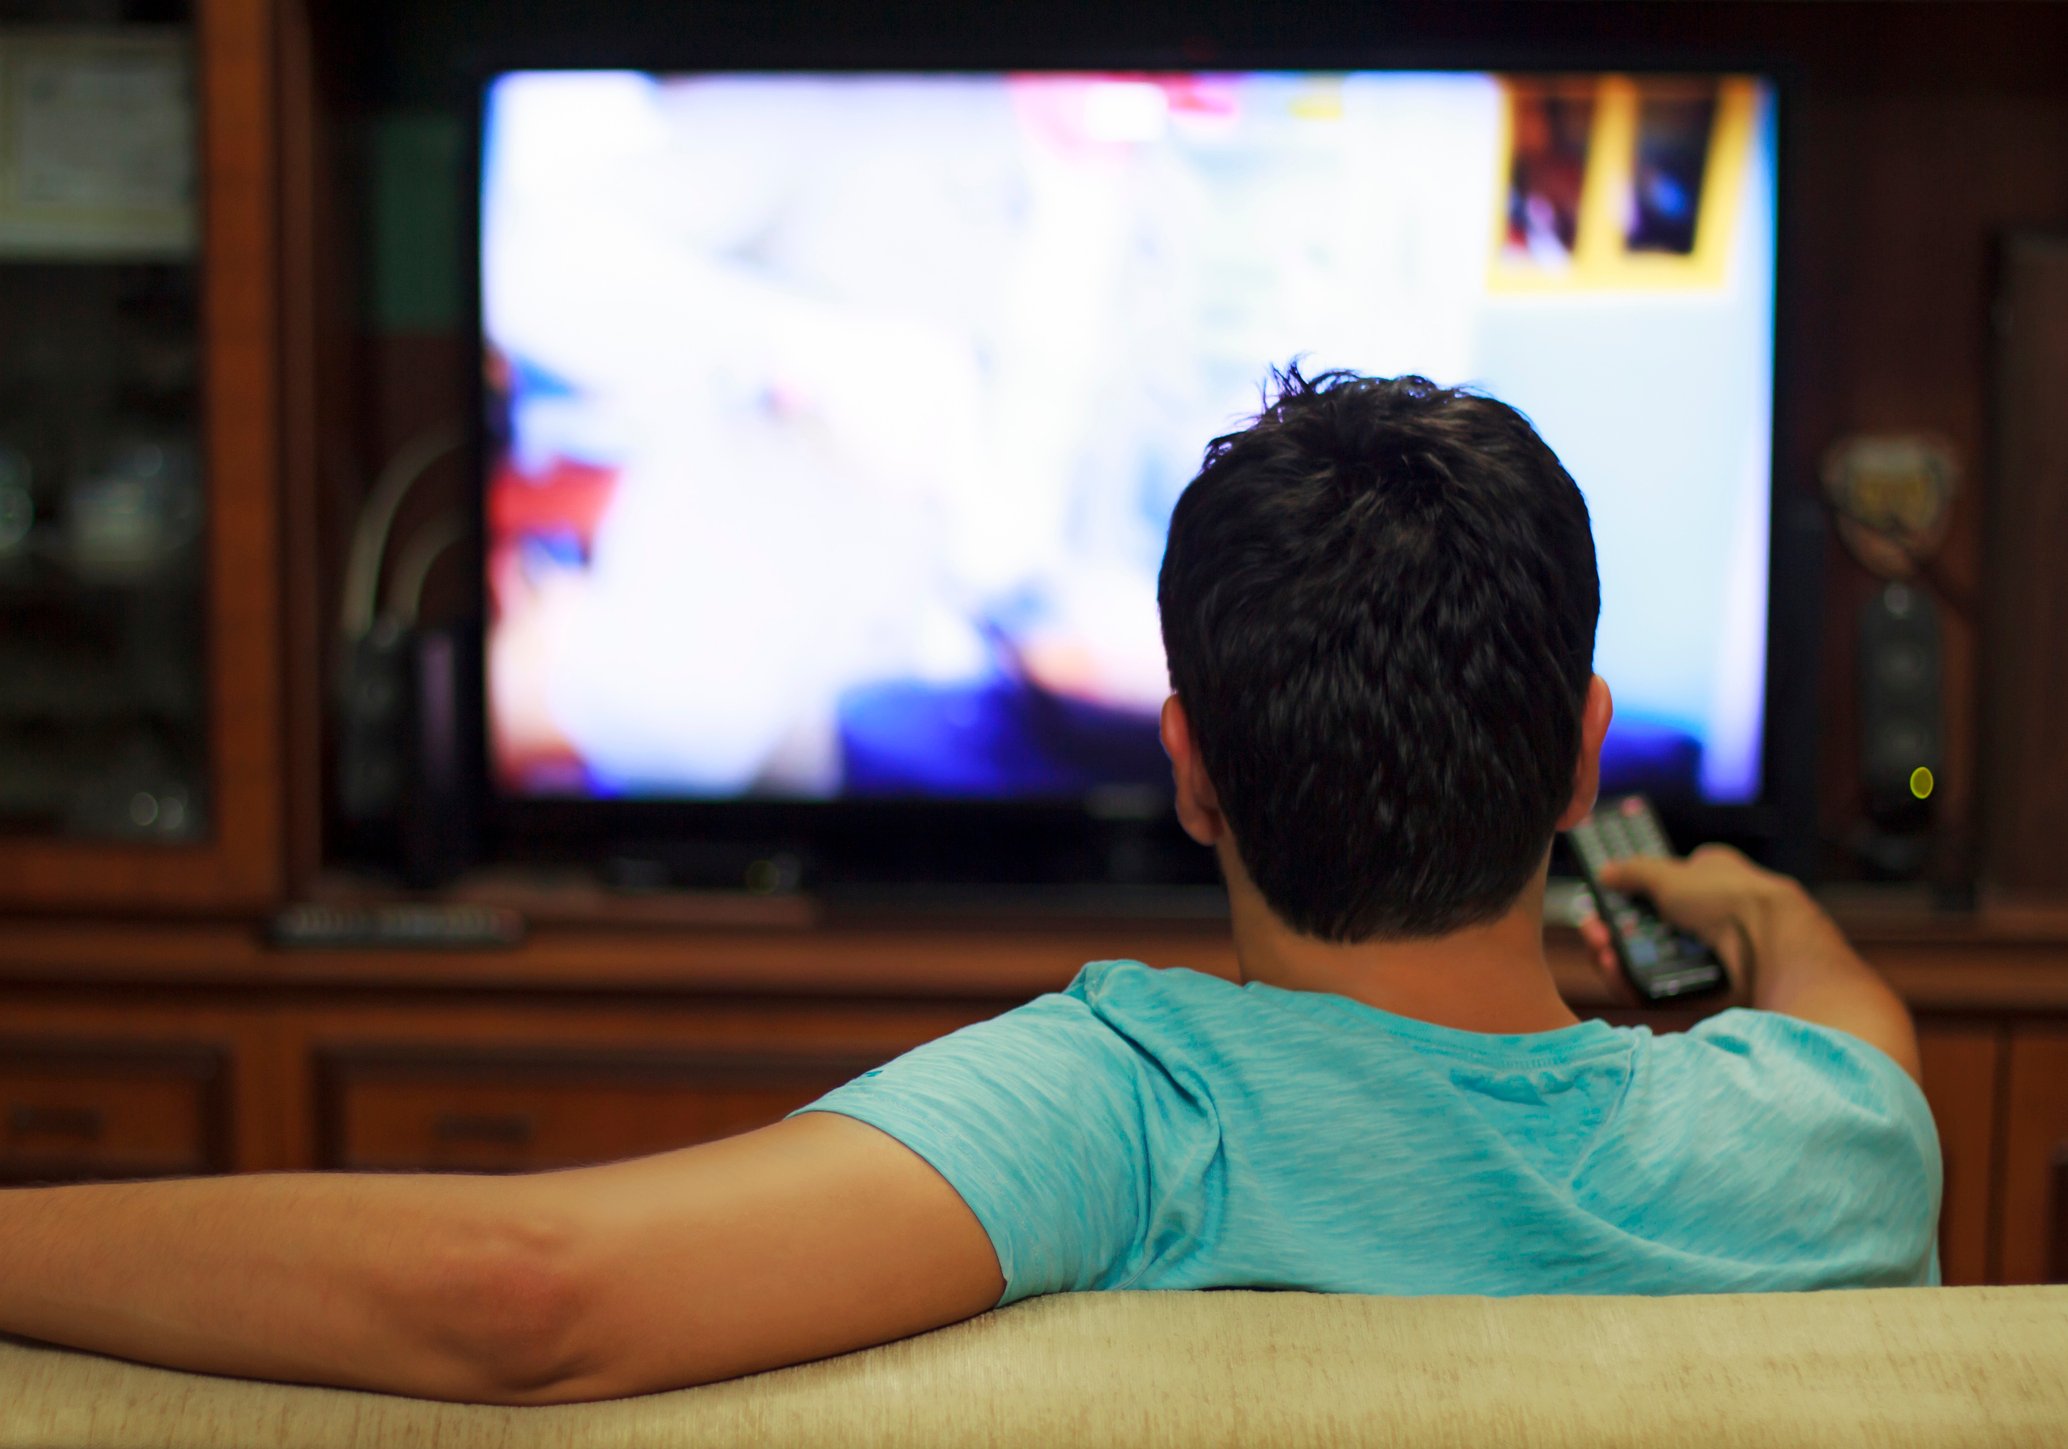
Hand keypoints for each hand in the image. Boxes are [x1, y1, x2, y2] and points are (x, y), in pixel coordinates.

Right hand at [1575, 844, 1788, 1002]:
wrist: (1769, 949)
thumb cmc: (1728, 899)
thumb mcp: (1670, 874)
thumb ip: (1632, 871)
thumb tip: (1605, 871)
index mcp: (1711, 879)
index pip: (1665, 882)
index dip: (1632, 890)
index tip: (1603, 895)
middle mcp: (1710, 916)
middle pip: (1648, 925)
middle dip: (1615, 927)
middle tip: (1594, 930)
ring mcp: (1705, 955)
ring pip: (1648, 958)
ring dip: (1618, 954)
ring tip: (1601, 950)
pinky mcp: (1700, 990)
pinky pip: (1657, 987)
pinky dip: (1632, 980)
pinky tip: (1615, 969)